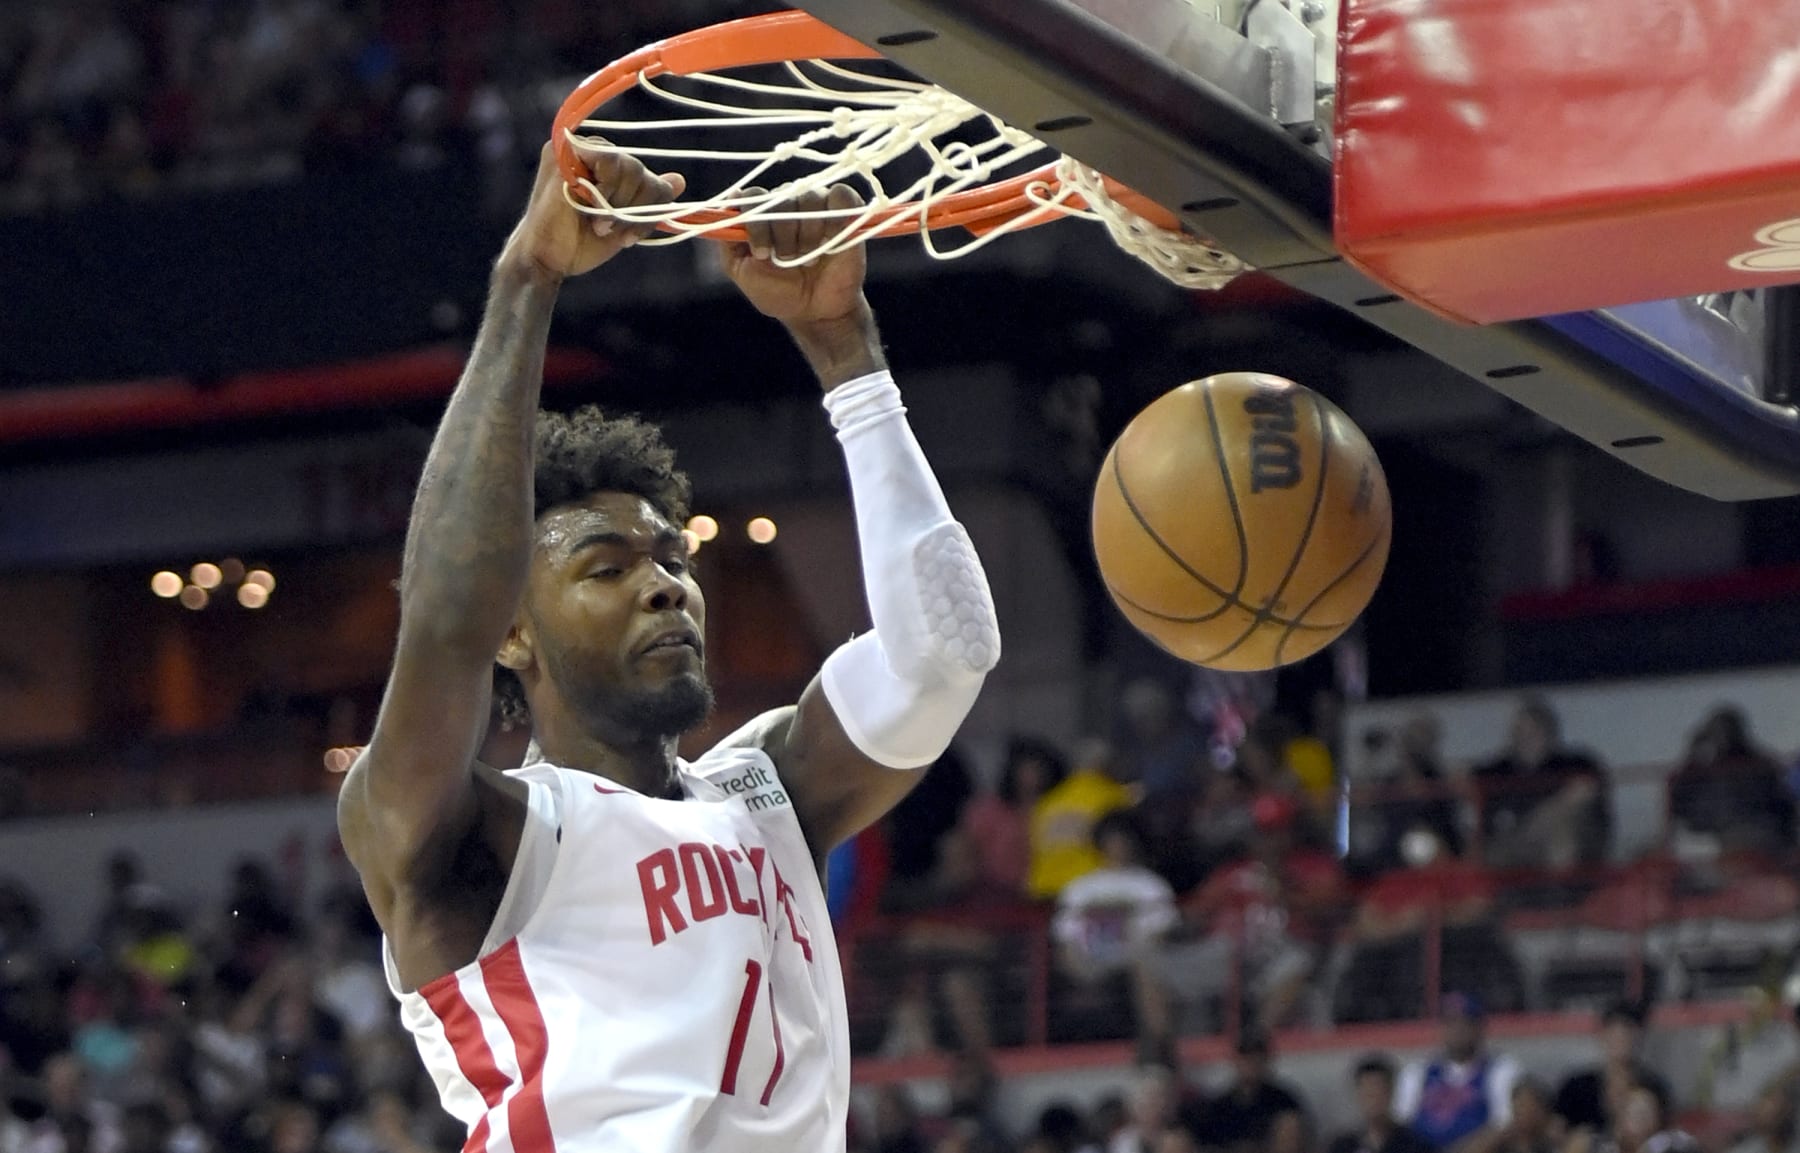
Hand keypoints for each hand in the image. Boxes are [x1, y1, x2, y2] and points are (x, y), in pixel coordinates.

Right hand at [500, 144, 686, 280]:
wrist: (546, 259)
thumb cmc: (580, 245)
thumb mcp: (624, 226)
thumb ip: (647, 203)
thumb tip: (679, 180)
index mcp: (610, 173)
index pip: (651, 181)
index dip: (649, 212)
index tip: (629, 237)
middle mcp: (596, 156)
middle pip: (642, 172)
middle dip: (635, 210)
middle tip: (611, 231)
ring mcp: (579, 151)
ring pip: (631, 166)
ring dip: (620, 204)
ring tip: (599, 224)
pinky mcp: (566, 152)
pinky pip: (610, 160)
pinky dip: (608, 189)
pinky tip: (590, 208)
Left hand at [717, 184, 868, 323]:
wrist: (816, 313)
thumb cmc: (780, 293)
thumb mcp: (742, 272)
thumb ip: (728, 242)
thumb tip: (726, 205)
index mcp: (764, 215)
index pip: (752, 197)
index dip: (756, 223)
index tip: (761, 253)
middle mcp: (789, 205)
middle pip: (781, 197)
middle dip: (782, 232)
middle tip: (786, 259)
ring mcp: (818, 207)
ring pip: (810, 197)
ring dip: (807, 231)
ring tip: (808, 257)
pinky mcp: (846, 213)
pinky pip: (841, 196)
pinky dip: (835, 216)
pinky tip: (829, 241)